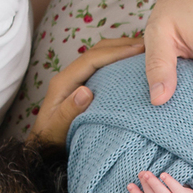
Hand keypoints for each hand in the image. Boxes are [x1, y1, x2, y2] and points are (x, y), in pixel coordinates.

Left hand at [27, 34, 144, 146]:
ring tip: (144, 51)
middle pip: (97, 51)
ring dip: (121, 50)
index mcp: (64, 82)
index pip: (92, 59)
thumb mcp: (58, 129)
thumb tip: (86, 91)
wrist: (44, 147)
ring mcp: (77, 80)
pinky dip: (119, 62)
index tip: (138, 50)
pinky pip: (103, 68)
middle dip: (122, 45)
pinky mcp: (84, 85)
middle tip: (147, 44)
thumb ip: (69, 111)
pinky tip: (133, 66)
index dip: (115, 52)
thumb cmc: (52, 140)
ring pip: (101, 57)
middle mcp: (70, 76)